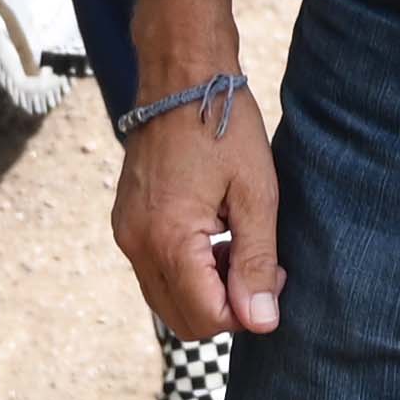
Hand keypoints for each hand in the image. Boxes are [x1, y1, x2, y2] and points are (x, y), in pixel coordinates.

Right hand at [113, 77, 287, 341]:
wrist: (181, 77)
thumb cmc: (225, 128)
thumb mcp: (256, 194)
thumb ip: (257, 262)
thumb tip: (262, 322)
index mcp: (169, 239)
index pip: (206, 318)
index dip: (247, 312)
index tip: (274, 276)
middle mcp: (137, 244)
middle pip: (182, 320)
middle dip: (226, 307)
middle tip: (261, 267)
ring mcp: (126, 234)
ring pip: (166, 300)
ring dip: (205, 291)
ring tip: (238, 245)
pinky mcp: (125, 222)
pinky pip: (154, 272)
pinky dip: (186, 271)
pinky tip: (213, 235)